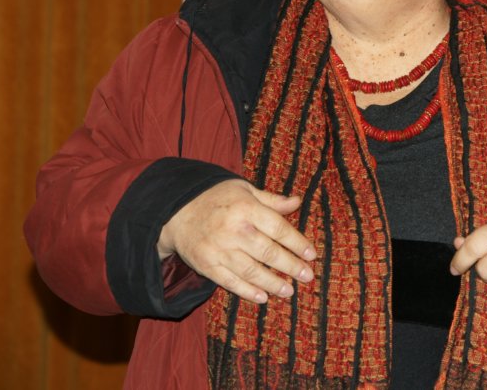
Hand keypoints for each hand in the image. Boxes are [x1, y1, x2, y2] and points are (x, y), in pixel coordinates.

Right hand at [157, 179, 315, 304]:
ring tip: (289, 291)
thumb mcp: (244, 190)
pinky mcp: (207, 265)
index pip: (278, 228)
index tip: (311, 255)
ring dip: (273, 283)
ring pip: (251, 271)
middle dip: (290, 266)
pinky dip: (247, 291)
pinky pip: (230, 282)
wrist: (175, 211)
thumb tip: (297, 202)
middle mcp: (234, 230)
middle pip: (268, 252)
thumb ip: (271, 200)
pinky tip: (263, 297)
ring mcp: (219, 249)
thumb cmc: (216, 198)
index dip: (297, 243)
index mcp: (246, 208)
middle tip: (307, 276)